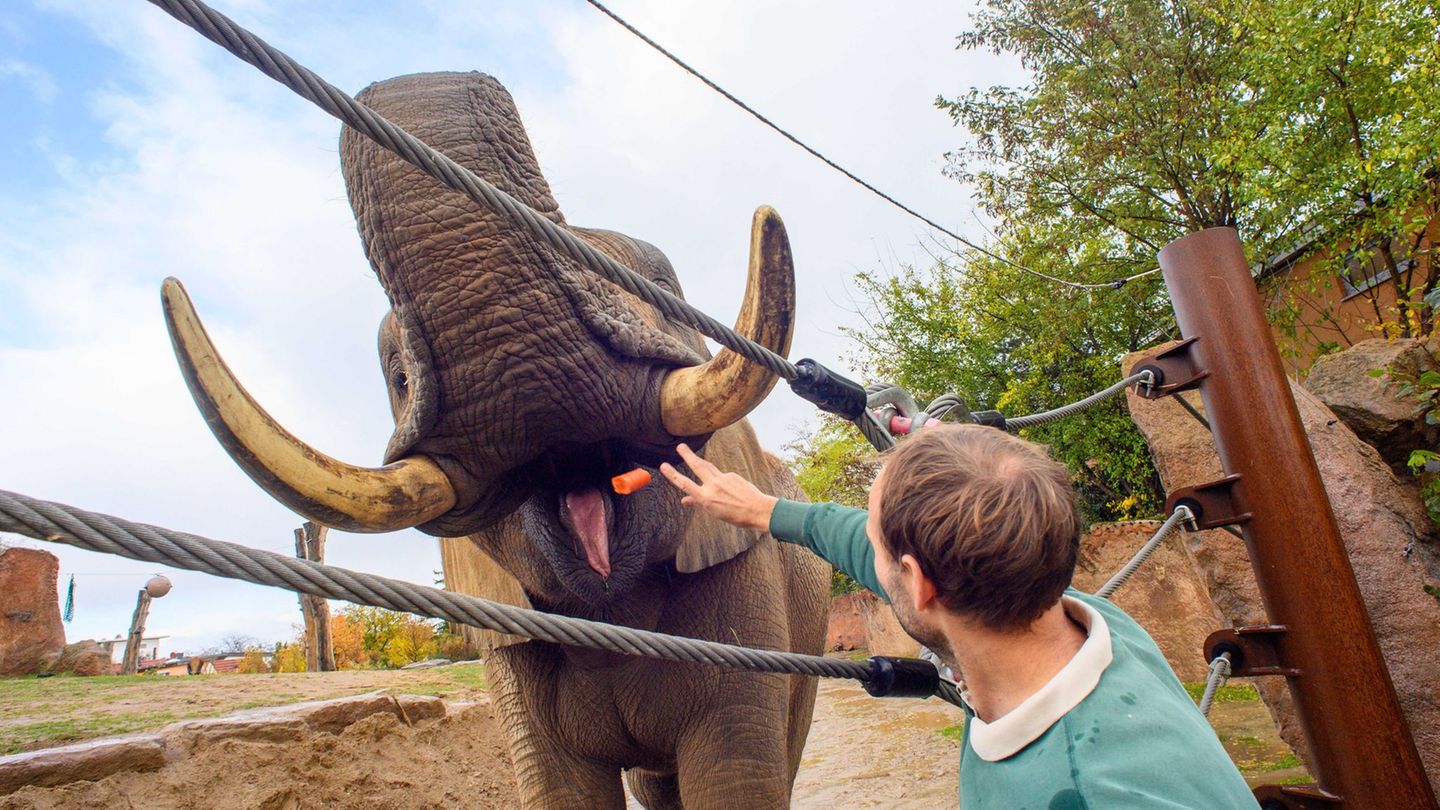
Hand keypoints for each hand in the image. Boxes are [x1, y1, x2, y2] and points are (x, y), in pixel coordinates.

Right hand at [659, 443, 777, 532]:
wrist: (757, 510)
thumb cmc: (735, 516)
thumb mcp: (714, 512)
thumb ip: (699, 503)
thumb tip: (684, 499)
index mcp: (706, 499)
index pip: (685, 484)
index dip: (672, 475)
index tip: (664, 466)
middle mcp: (713, 486)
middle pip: (697, 466)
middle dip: (687, 455)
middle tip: (680, 446)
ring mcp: (723, 478)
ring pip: (707, 466)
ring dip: (698, 459)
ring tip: (689, 454)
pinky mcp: (732, 475)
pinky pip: (721, 475)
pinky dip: (719, 479)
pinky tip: (727, 488)